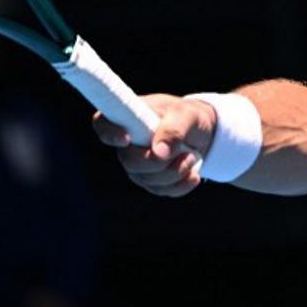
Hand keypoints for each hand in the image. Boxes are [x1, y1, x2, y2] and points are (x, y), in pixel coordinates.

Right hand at [92, 94, 218, 196]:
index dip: (109, 133)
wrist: (203, 133)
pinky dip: (180, 185)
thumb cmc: (189, 117)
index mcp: (128, 117)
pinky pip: (160, 190)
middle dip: (158, 162)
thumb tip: (158, 152)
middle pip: (129, 161)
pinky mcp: (150, 181)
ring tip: (192, 157)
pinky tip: (193, 175)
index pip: (103, 124)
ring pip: (147, 180)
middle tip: (185, 153)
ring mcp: (137, 164)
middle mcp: (127, 144)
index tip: (126, 138)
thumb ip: (173, 130)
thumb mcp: (187, 116)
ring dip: (175, 172)